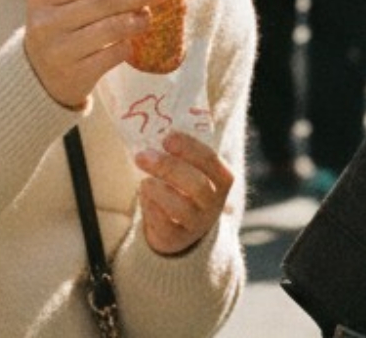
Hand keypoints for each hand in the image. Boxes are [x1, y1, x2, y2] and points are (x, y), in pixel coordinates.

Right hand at [23, 0, 171, 108]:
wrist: (40, 79)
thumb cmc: (63, 31)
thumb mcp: (65, 7)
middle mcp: (46, 24)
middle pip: (103, 2)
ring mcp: (58, 52)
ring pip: (111, 28)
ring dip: (138, 19)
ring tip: (149, 15)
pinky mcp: (74, 75)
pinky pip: (113, 55)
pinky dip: (128, 45)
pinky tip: (132, 41)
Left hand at [135, 131, 235, 255]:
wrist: (181, 228)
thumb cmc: (184, 186)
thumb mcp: (191, 169)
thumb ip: (180, 152)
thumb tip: (154, 126)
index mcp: (222, 178)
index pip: (210, 160)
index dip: (189, 148)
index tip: (167, 138)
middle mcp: (214, 202)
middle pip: (196, 184)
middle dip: (168, 167)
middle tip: (143, 156)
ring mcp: (197, 223)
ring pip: (180, 206)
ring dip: (158, 190)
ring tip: (144, 181)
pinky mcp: (177, 238)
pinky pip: (163, 224)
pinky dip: (150, 207)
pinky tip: (145, 196)